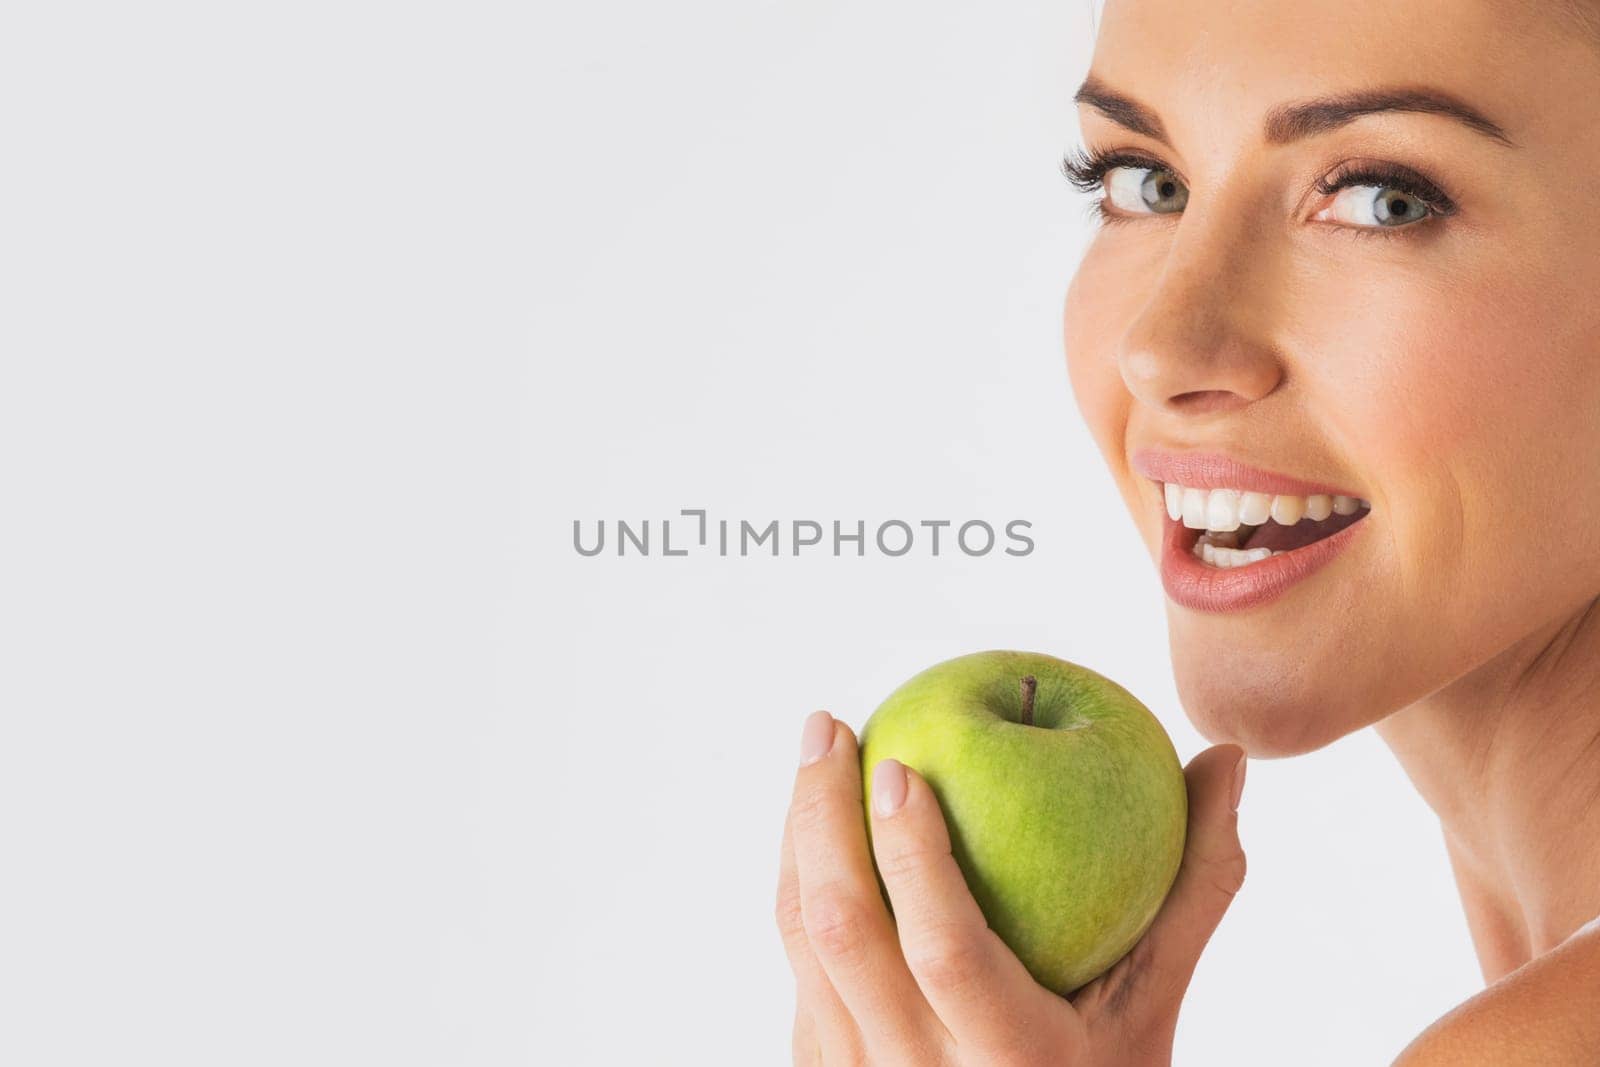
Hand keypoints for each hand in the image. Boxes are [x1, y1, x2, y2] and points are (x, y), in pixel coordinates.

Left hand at [775, 710, 1246, 1065]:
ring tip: (817, 755)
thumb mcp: (1153, 1004)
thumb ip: (1191, 890)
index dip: (913, 857)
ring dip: (797, 839)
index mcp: (1010, 1058)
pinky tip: (816, 831)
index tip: (900, 765)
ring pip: (803, 944)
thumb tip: (1223, 761)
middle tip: (827, 726)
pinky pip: (798, 969)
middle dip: (821, 813)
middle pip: (841, 929)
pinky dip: (799, 887)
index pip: (943, 949)